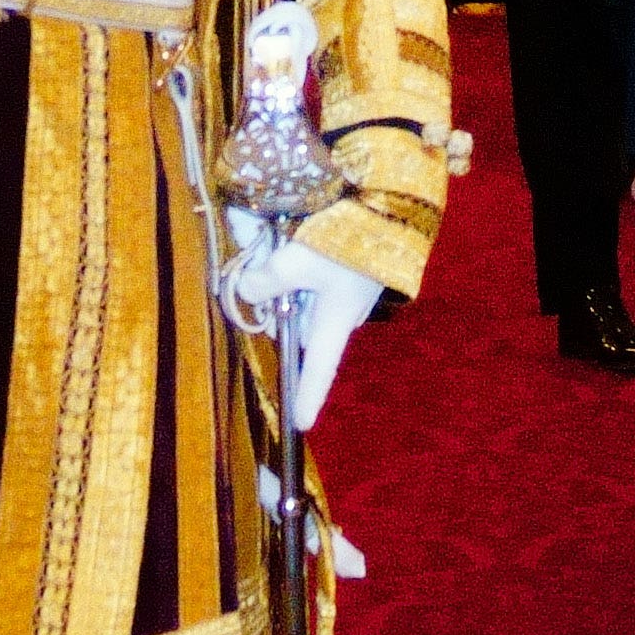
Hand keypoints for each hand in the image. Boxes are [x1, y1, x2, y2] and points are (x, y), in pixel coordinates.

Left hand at [222, 228, 388, 430]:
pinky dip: (300, 273)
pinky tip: (297, 245)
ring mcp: (347, 295)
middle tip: (259, 277)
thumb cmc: (345, 246)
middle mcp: (342, 316)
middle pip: (299, 330)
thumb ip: (264, 283)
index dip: (308, 397)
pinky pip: (315, 285)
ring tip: (279, 251)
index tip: (301, 425)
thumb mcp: (295, 264)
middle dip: (277, 313)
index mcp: (334, 324)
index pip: (319, 370)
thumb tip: (246, 291)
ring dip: (288, 287)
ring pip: (304, 304)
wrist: (388, 210)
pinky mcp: (348, 274)